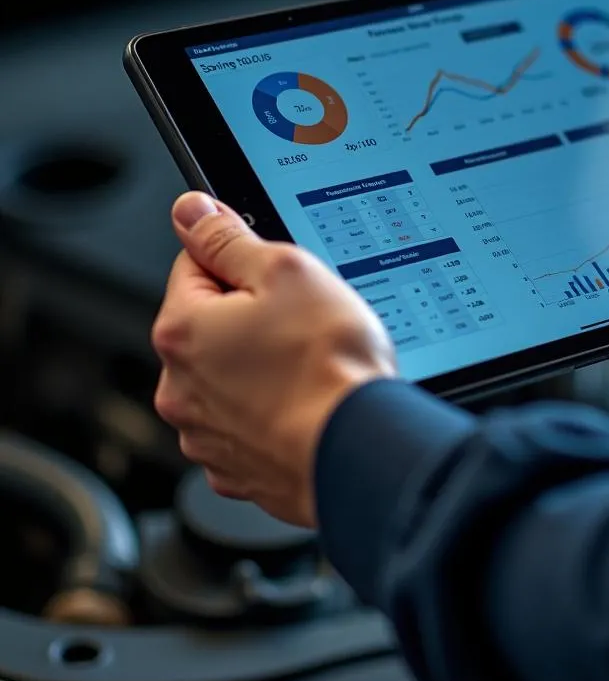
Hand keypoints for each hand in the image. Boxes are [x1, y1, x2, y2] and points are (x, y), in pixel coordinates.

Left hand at [152, 193, 395, 526]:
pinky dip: (274, 411)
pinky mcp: (237, 469)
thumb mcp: (286, 270)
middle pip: (212, 325)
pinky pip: (250, 423)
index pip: (195, 265)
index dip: (243, 261)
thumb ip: (229, 238)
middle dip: (254, 317)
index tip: (279, 275)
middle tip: (305, 321)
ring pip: (232, 376)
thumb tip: (191, 212)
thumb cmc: (328, 364)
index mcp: (181, 331)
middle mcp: (179, 388)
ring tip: (311, 366)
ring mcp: (206, 435)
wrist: (358, 450)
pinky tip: (308, 403)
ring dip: (263, 366)